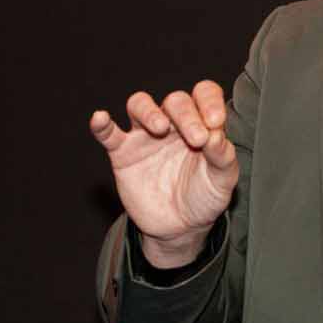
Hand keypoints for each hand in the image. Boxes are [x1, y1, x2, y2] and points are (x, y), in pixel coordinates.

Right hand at [88, 82, 238, 268]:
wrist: (180, 228)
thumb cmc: (204, 197)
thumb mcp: (222, 181)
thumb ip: (223, 157)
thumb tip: (216, 135)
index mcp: (200, 123)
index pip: (204, 94)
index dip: (209, 101)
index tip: (216, 121)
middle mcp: (172, 124)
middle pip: (175, 100)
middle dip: (186, 115)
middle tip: (197, 139)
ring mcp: (145, 136)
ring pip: (139, 105)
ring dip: (149, 111)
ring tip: (160, 128)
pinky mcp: (123, 154)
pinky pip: (108, 134)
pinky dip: (102, 125)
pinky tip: (100, 118)